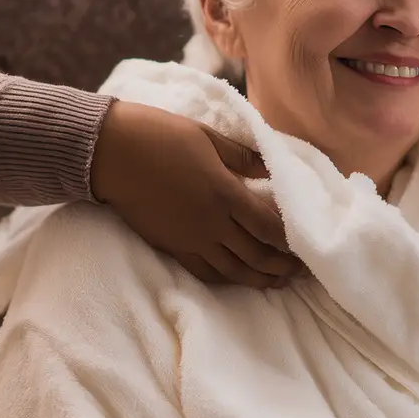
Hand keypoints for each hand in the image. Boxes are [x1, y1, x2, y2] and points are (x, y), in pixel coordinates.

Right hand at [91, 101, 303, 287]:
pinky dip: (228, 279)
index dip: (291, 241)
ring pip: (234, 271)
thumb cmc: (160, 135)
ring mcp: (191, 238)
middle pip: (256, 255)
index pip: (269, 226)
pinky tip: (239, 278)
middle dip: (282, 266)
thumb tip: (272, 167)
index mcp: (225, 192)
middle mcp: (212, 222)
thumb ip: (243, 156)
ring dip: (260, 279)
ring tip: (278, 282)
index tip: (307, 245)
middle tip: (302, 271)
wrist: (111, 154)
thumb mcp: (208, 137)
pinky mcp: (172, 246)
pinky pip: (206, 272)